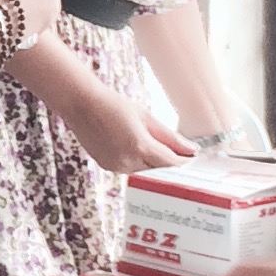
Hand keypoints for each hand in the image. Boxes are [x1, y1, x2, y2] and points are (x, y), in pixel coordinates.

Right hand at [71, 93, 192, 174]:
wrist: (83, 106)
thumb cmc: (114, 105)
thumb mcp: (147, 118)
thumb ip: (170, 137)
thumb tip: (190, 148)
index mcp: (140, 147)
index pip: (170, 162)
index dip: (184, 160)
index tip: (193, 156)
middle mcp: (127, 161)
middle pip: (158, 168)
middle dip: (168, 160)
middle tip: (179, 151)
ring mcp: (116, 166)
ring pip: (144, 170)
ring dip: (152, 161)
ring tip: (151, 143)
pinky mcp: (107, 167)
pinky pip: (130, 168)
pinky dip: (136, 160)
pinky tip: (133, 145)